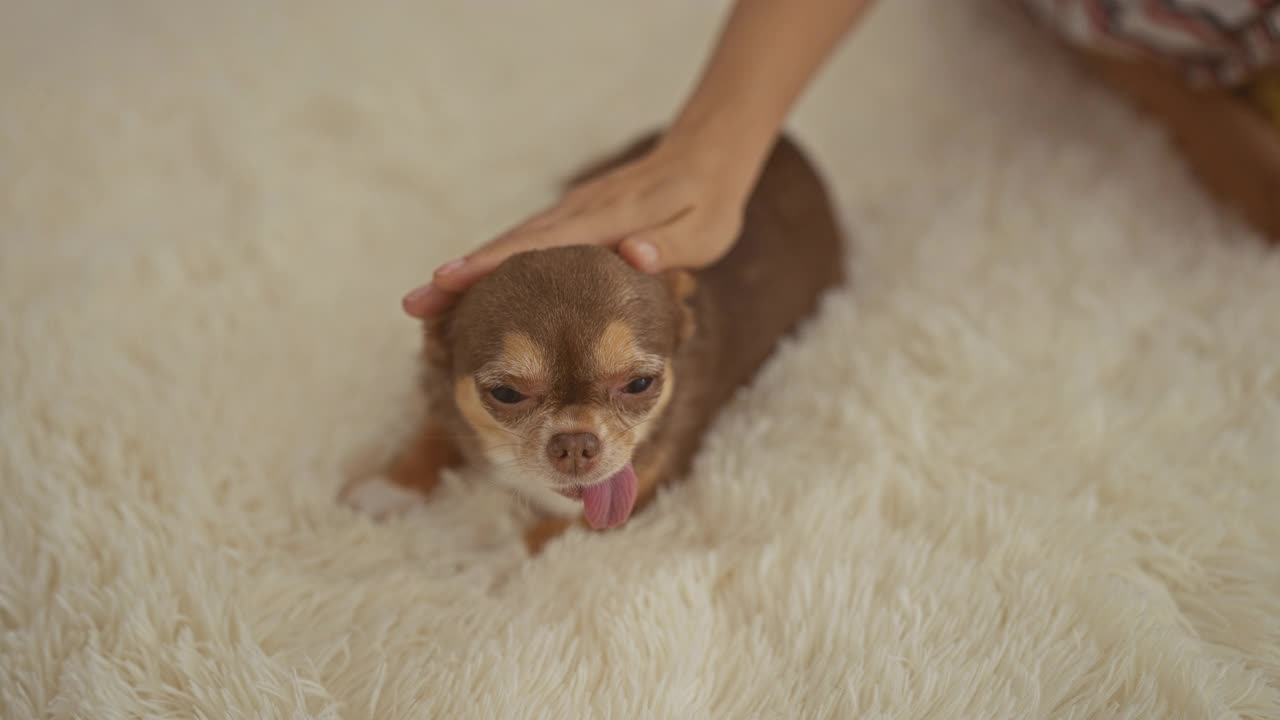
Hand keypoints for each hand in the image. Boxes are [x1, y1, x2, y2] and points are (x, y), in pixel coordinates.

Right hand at [401, 134, 750, 318]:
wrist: (706, 156)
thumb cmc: (708, 202)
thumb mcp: (703, 231)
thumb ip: (669, 246)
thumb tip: (633, 256)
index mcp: (606, 219)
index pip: (538, 245)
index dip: (491, 265)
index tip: (447, 281)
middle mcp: (577, 212)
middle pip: (508, 245)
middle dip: (459, 276)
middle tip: (413, 307)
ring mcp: (571, 213)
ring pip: (510, 243)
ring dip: (467, 272)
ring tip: (426, 307)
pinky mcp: (572, 219)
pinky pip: (524, 243)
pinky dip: (492, 263)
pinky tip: (471, 289)